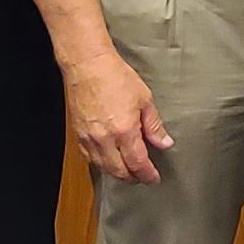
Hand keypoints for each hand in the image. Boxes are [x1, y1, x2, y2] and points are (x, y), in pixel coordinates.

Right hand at [66, 53, 173, 183]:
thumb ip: (154, 125)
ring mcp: (89, 138)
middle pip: (120, 171)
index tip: (153, 178)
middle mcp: (105, 139)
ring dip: (117, 173)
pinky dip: (101, 164)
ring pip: (103, 168)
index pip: (138, 164)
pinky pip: (90, 158)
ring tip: (128, 171)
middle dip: (133, 178)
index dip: (147, 175)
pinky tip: (108, 161)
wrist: (87, 65)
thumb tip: (164, 143)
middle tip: (143, 177)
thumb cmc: (114, 76)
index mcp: (124, 131)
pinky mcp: (79, 135)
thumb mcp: (144, 99)